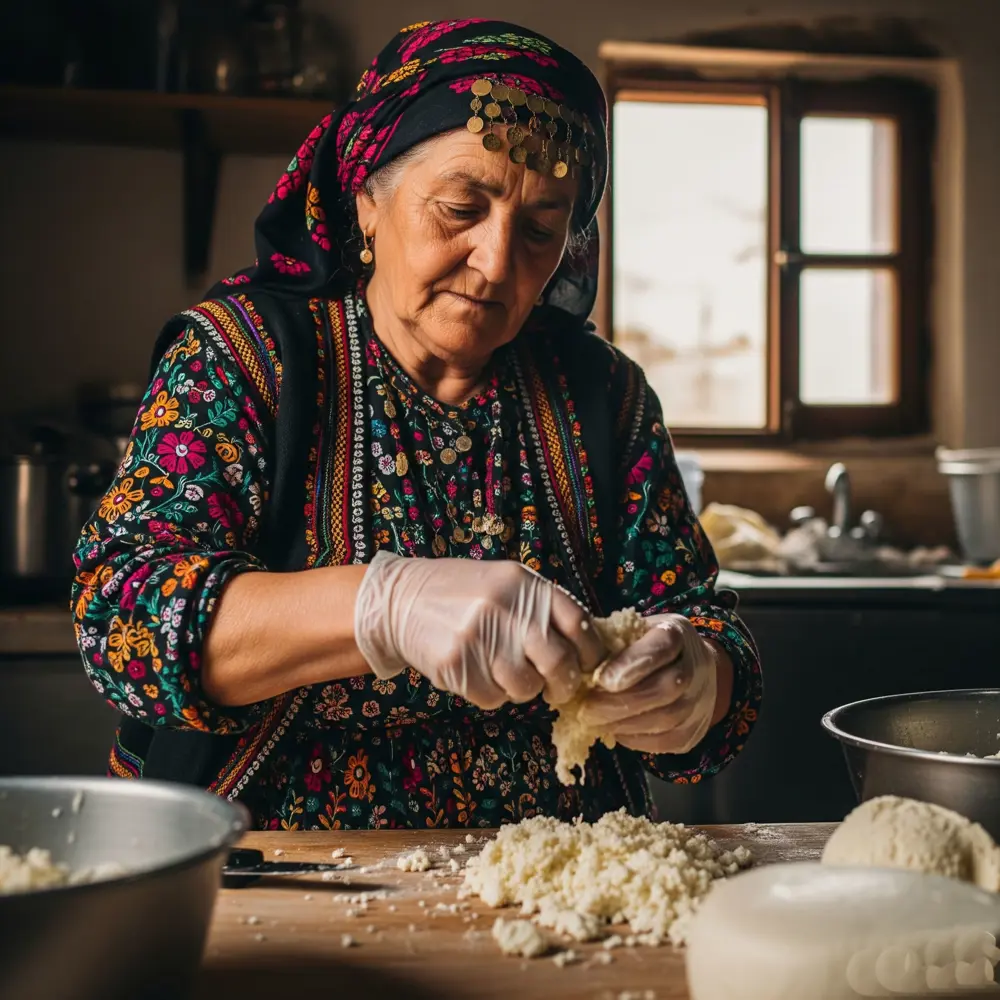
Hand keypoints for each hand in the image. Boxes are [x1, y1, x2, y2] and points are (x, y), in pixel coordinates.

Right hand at [354, 551, 605, 709]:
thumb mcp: (506, 583)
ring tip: (507, 673)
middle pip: (559, 663)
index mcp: (525, 584)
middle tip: (557, 688)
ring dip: (523, 689)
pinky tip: (478, 672)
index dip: (592, 652)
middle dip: (564, 684)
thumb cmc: (462, 595)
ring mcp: (480, 638)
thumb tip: (587, 649)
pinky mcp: (458, 666)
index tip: (587, 664)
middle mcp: (506, 609)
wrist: (400, 600)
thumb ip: (543, 608)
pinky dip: (492, 694)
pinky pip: (494, 699)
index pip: (580, 624)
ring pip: (527, 688)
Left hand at [579, 614, 719, 753]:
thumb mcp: (632, 631)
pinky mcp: (694, 731)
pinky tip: (613, 730)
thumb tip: (572, 654)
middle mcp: (695, 666)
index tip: (601, 679)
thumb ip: (609, 640)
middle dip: (619, 702)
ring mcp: (699, 701)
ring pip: (664, 718)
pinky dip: (634, 738)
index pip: (661, 646)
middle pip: (664, 688)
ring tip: (593, 722)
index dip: (632, 664)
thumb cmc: (648, 646)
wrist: (693, 670)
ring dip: (623, 723)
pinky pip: (664, 741)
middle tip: (585, 709)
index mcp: (675, 633)